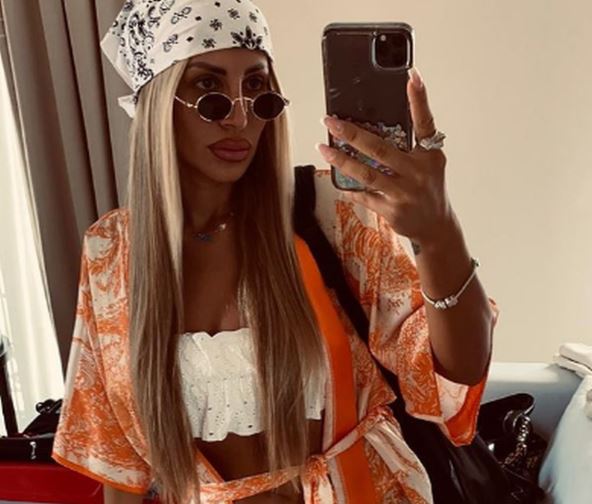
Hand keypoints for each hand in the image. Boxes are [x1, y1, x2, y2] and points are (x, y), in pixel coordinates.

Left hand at [317, 68, 453, 247]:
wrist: (435, 226)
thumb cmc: (427, 188)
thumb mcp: (428, 163)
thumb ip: (409, 145)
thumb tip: (374, 124)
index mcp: (429, 155)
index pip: (425, 123)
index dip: (419, 100)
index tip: (411, 77)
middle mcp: (419, 173)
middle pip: (381, 149)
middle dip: (352, 134)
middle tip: (331, 121)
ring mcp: (405, 193)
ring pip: (367, 174)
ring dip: (342, 160)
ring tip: (323, 148)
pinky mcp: (392, 211)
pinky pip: (364, 196)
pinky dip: (349, 187)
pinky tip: (336, 180)